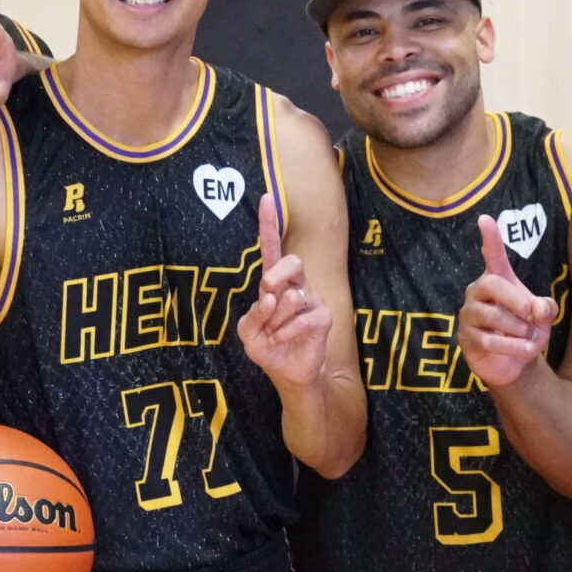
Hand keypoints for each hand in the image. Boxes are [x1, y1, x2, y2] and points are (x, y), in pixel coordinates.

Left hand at [237, 194, 328, 388]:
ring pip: (293, 296)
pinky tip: (282, 340)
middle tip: (268, 292)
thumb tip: (269, 297)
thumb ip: (253, 314)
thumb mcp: (248, 332)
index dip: (268, 224)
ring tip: (275, 333)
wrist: (287, 373)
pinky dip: (286, 332)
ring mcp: (312, 299)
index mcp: (273, 282)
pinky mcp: (324, 316)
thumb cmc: (267, 346)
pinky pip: (304, 318)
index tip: (266, 198)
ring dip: (275, 321)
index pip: (272, 248)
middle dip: (277, 274)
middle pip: (292, 261)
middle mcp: (295, 285)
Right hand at [458, 214, 558, 388]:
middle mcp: (478, 293)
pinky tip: (524, 350)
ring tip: (530, 338)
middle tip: (531, 313)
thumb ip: (546, 308)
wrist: (516, 364)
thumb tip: (537, 308)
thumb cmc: (527, 332)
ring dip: (518, 329)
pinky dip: (512, 346)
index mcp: (498, 280)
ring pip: (491, 316)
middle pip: (492, 284)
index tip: (484, 219)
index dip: (490, 238)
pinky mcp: (465, 338)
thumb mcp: (543, 318)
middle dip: (515, 299)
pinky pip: (488, 340)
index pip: (493, 256)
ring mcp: (469, 315)